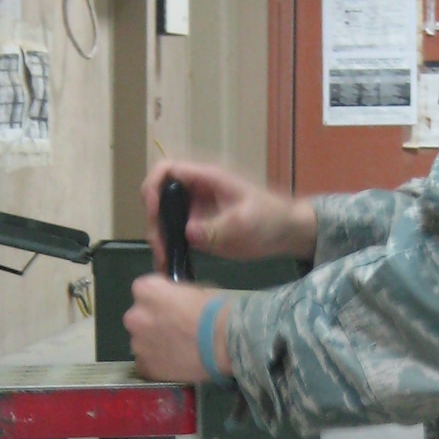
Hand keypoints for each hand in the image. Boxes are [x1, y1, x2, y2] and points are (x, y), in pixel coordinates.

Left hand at [124, 277, 227, 383]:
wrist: (225, 343)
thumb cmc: (215, 311)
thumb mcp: (195, 289)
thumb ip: (176, 294)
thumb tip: (175, 301)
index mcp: (146, 290)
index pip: (143, 289)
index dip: (159, 297)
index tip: (172, 305)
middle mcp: (135, 316)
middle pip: (139, 317)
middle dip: (152, 322)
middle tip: (176, 329)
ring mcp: (138, 344)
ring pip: (142, 342)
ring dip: (154, 343)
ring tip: (178, 349)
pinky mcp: (145, 367)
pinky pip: (147, 363)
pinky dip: (158, 363)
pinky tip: (175, 363)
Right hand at [141, 159, 316, 270]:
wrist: (286, 233)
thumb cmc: (270, 217)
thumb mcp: (246, 221)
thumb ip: (218, 227)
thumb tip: (188, 233)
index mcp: (206, 179)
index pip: (168, 170)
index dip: (154, 186)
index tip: (153, 210)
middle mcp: (194, 193)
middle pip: (158, 198)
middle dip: (154, 221)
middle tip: (160, 248)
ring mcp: (194, 213)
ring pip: (163, 220)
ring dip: (158, 239)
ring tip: (163, 262)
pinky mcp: (197, 231)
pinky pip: (174, 238)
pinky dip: (167, 251)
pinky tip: (167, 268)